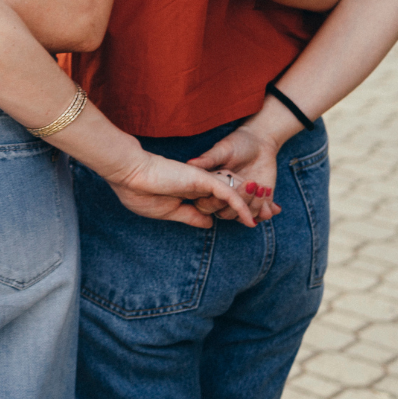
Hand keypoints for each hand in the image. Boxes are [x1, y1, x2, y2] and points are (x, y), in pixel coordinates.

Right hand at [105, 151, 256, 228]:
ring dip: (249, 207)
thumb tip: (208, 223)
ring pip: (231, 196)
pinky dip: (239, 208)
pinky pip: (227, 196)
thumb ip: (190, 216)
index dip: (230, 211)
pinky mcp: (203, 180)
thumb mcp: (168, 212)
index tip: (247, 220)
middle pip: (228, 199)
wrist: (128, 174)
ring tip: (267, 214)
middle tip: (269, 213)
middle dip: (249, 207)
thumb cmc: (139, 193)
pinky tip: (250, 220)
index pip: (214, 203)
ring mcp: (201, 181)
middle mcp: (197, 184)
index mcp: (187, 191)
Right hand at [187, 125, 283, 222]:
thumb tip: (190, 163)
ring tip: (263, 187)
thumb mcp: (222, 149)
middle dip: (242, 201)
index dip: (218, 202)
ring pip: (245, 217)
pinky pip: (261, 215)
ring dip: (257, 206)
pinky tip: (272, 201)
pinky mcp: (258, 202)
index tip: (232, 186)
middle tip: (253, 184)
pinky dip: (267, 211)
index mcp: (210, 187)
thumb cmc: (237, 143)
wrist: (259, 143)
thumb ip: (208, 159)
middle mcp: (224, 198)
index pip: (208, 204)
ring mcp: (242, 202)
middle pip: (227, 214)